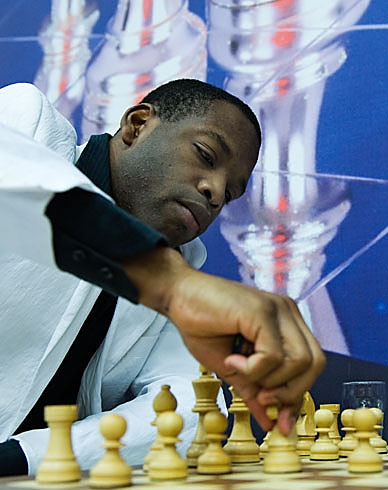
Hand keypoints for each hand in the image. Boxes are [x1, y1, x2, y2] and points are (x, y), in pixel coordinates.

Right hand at [123, 247, 325, 433]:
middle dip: (290, 391)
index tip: (280, 422)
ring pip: (300, 361)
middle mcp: (288, 313)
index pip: (311, 365)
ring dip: (269, 379)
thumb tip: (270, 422)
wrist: (178, 296)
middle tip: (261, 397)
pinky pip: (274, 356)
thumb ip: (254, 390)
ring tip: (239, 369)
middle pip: (315, 364)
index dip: (297, 396)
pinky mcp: (263, 311)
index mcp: (285, 324)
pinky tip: (232, 359)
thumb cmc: (202, 324)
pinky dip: (253, 368)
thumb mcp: (232, 367)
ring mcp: (278, 309)